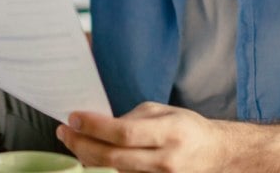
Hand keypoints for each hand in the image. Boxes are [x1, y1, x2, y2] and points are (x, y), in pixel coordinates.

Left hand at [56, 102, 233, 172]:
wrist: (215, 154)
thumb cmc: (186, 128)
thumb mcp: (162, 112)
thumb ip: (130, 119)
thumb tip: (96, 125)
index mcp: (170, 133)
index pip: (124, 133)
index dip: (94, 127)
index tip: (73, 118)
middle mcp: (165, 160)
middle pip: (113, 158)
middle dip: (82, 144)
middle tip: (64, 132)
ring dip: (87, 158)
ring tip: (75, 142)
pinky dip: (102, 169)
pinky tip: (91, 157)